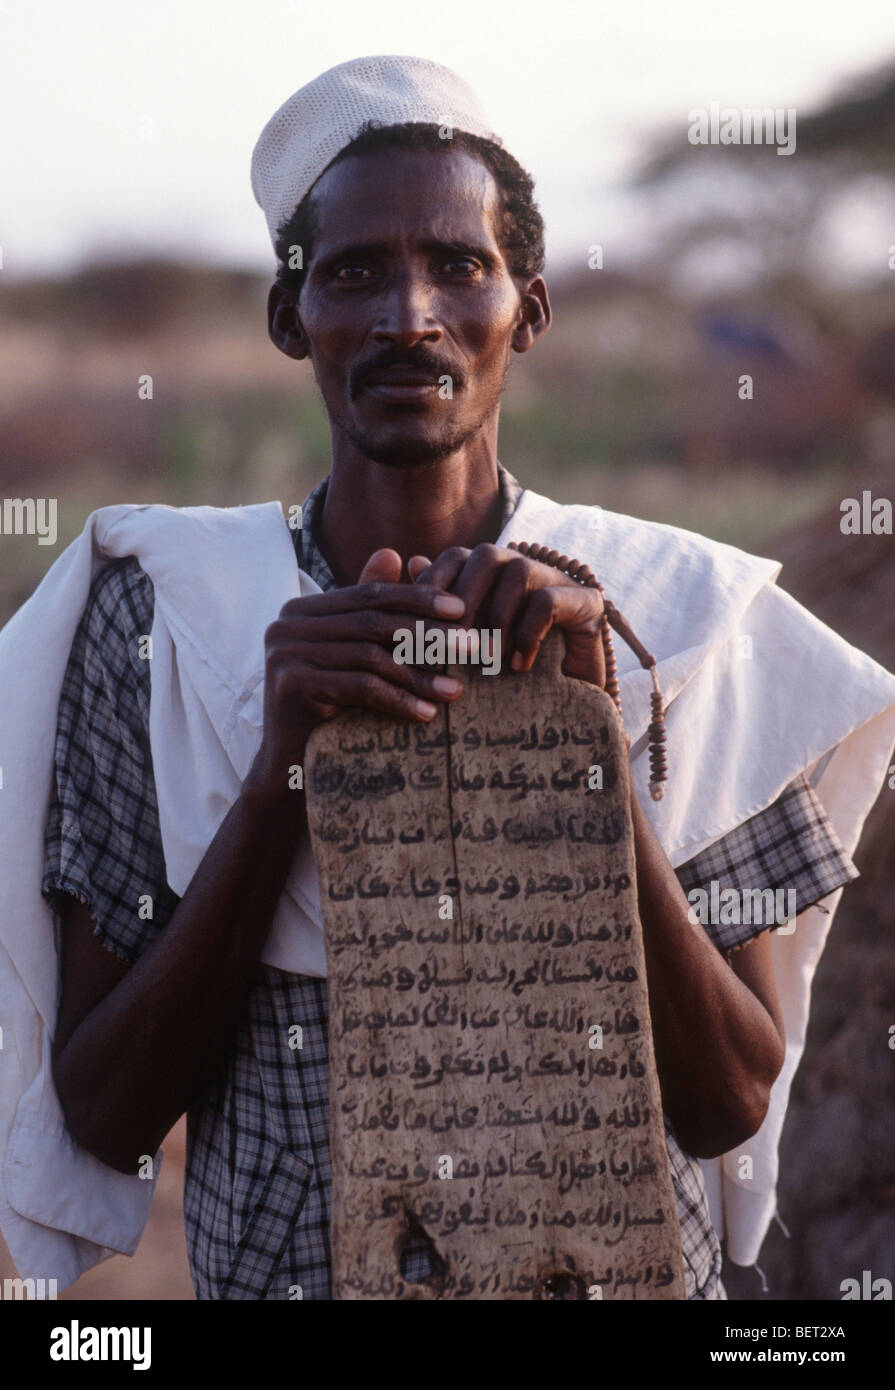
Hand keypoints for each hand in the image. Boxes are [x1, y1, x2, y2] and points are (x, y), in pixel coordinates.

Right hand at [244, 549, 467, 806]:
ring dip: (419, 674)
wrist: (289, 765)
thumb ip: (370, 609)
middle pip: (373, 621)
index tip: (462, 610)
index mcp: (303, 609)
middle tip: (470, 646)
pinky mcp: (290, 684)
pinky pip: (359, 686)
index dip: (417, 598)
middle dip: (428, 634)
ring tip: (456, 689)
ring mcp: (284, 653)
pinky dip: (397, 700)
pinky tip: (426, 713)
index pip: (370, 595)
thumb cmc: (328, 707)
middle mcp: (287, 625)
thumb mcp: (353, 653)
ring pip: (369, 655)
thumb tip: (394, 553)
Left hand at [408, 544, 605, 686]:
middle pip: (486, 556)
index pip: (456, 557)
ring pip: (519, 571)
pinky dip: (527, 634)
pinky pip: (548, 602)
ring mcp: (558, 580)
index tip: (419, 627)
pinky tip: (519, 666)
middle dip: (464, 600)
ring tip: (488, 660)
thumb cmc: (509, 673)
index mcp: (492, 572)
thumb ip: (442, 607)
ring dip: (496, 619)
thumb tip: (413, 563)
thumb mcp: (469, 645)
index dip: (434, 586)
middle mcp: (524, 566)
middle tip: (451, 644)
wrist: (572, 705)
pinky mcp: (586, 601)